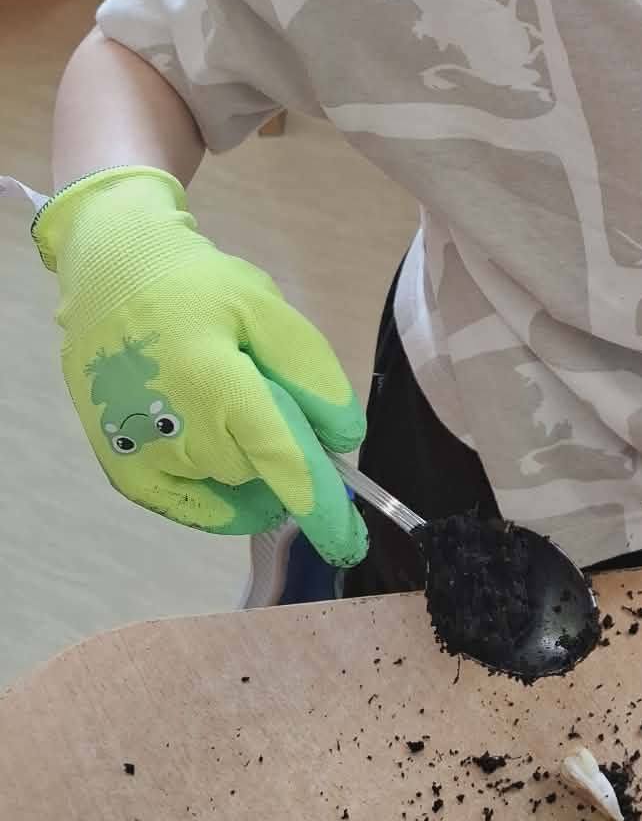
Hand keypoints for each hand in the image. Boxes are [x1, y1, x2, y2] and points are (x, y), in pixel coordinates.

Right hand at [35, 167, 367, 565]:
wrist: (112, 280)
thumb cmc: (199, 289)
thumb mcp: (266, 308)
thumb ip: (309, 371)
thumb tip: (342, 439)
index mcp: (214, 382)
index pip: (281, 458)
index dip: (322, 505)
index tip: (350, 540)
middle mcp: (174, 430)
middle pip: (262, 471)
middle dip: (284, 446)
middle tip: (265, 389)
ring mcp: (143, 457)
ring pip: (231, 486)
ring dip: (249, 462)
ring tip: (228, 401)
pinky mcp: (124, 470)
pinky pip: (192, 508)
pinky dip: (222, 498)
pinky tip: (227, 457)